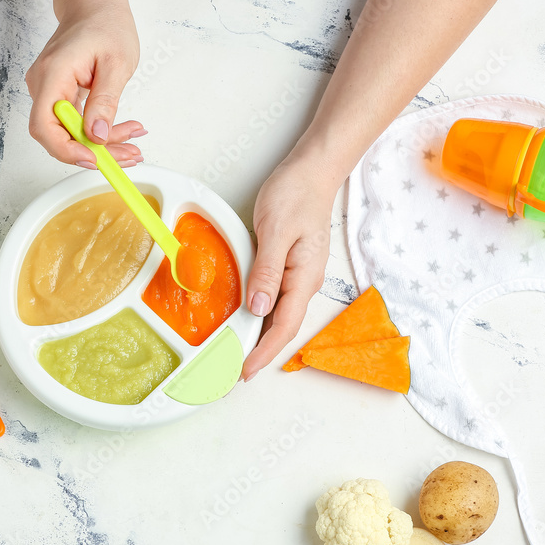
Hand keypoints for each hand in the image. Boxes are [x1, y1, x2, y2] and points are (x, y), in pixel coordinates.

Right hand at [25, 0, 144, 168]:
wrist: (94, 5)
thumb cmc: (105, 24)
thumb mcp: (116, 63)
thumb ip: (105, 101)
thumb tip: (96, 134)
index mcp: (53, 74)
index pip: (44, 124)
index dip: (66, 149)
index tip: (93, 159)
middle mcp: (44, 84)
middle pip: (57, 134)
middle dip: (93, 151)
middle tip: (127, 155)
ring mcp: (48, 90)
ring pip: (68, 131)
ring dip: (100, 142)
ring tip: (132, 141)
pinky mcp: (58, 94)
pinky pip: (73, 121)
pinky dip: (96, 130)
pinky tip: (121, 132)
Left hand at [241, 155, 340, 381]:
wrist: (312, 171)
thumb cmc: (297, 195)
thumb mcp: (278, 231)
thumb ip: (268, 270)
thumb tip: (259, 307)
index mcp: (305, 278)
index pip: (284, 326)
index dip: (264, 352)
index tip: (245, 371)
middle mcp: (304, 282)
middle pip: (281, 328)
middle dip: (259, 353)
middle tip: (232, 373)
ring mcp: (297, 276)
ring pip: (277, 316)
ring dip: (257, 337)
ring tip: (234, 355)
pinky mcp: (288, 267)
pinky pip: (273, 299)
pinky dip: (257, 316)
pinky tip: (243, 321)